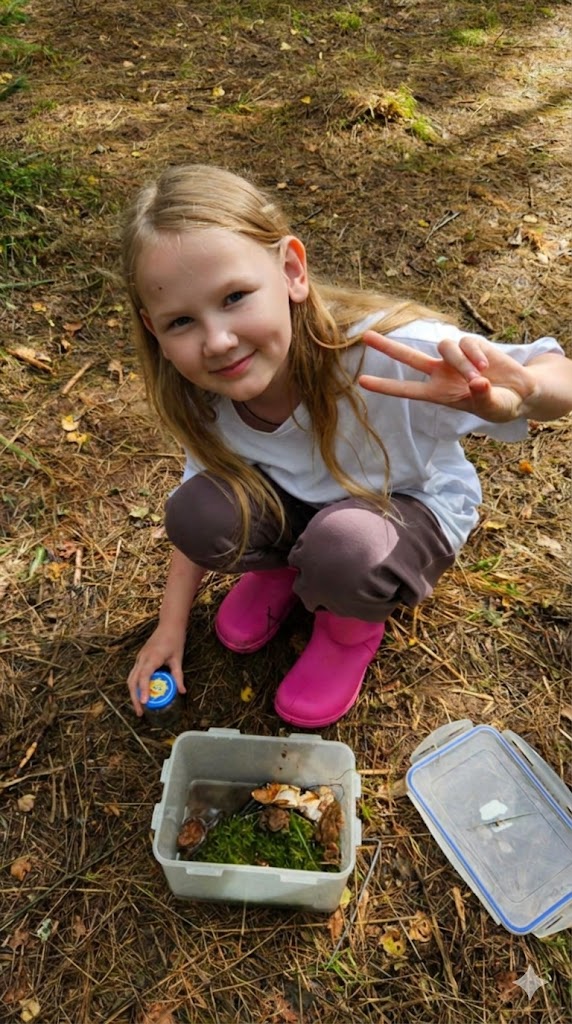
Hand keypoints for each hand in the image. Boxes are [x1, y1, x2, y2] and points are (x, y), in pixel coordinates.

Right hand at [127, 621, 186, 715]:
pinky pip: (134, 674)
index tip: (144, 703)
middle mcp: (142, 658)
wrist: (169, 624)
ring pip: (131, 679)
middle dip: (134, 698)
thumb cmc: (174, 639)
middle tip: (140, 712)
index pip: (144, 676)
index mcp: (152, 658)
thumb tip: (182, 692)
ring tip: (139, 707)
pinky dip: (135, 686)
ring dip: (133, 693)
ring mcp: (139, 658)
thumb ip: (178, 676)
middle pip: (133, 681)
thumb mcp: (178, 658)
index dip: (143, 690)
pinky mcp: (140, 659)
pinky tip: (141, 694)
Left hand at [359, 331, 538, 422]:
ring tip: (480, 379)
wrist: (520, 392)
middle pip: (409, 356)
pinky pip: (466, 343)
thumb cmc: (500, 405)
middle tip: (365, 336)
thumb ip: (484, 398)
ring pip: (445, 348)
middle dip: (388, 346)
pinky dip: (476, 355)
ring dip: (462, 363)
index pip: (406, 390)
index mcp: (439, 394)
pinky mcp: (472, 345)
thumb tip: (478, 382)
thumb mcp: (493, 408)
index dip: (385, 386)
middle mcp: (441, 373)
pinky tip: (488, 367)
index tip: (361, 381)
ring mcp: (455, 358)